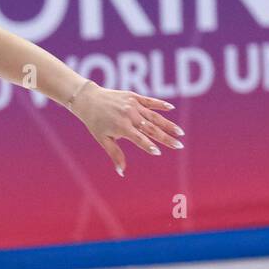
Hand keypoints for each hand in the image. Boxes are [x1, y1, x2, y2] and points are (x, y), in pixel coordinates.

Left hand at [68, 80, 184, 176]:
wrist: (89, 100)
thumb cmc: (95, 122)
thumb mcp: (103, 139)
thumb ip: (115, 154)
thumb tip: (121, 172)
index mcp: (121, 127)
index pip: (139, 138)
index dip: (148, 146)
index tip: (158, 152)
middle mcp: (129, 115)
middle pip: (151, 129)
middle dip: (166, 138)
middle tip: (179, 145)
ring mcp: (133, 105)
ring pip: (154, 116)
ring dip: (168, 125)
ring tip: (179, 133)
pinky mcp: (134, 96)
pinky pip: (150, 101)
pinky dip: (160, 104)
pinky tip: (171, 108)